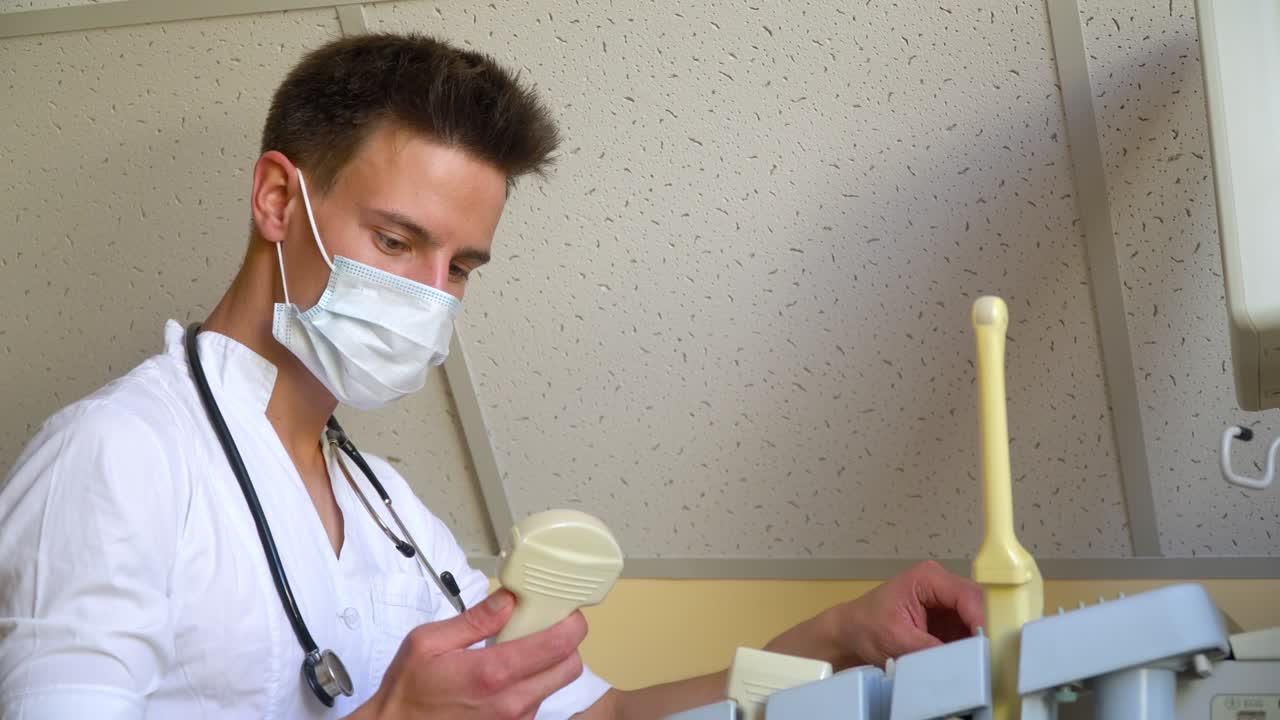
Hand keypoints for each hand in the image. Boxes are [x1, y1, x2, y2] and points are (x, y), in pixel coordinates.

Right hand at [357, 589, 586, 719]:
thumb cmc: (408, 690)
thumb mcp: (428, 643)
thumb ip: (475, 620)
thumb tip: (510, 599)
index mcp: (492, 674)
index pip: (559, 644)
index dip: (570, 621)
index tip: (561, 608)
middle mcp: (511, 702)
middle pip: (570, 667)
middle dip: (565, 642)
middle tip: (542, 626)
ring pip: (555, 684)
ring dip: (546, 663)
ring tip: (515, 650)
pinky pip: (537, 701)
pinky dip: (531, 683)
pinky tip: (505, 675)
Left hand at [828, 560, 984, 667]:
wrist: (850, 633)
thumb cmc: (866, 627)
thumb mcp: (897, 640)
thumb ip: (931, 649)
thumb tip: (960, 661)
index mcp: (928, 577)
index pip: (967, 595)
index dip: (980, 620)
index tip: (985, 645)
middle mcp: (941, 584)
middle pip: (978, 604)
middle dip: (983, 630)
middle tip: (987, 656)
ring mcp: (946, 602)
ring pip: (977, 619)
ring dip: (978, 640)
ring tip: (977, 661)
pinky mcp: (947, 619)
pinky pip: (968, 631)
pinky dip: (970, 646)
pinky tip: (968, 659)